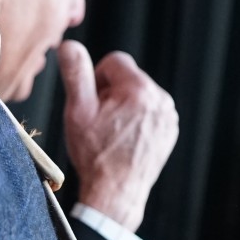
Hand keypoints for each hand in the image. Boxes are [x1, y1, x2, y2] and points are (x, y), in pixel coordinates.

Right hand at [59, 41, 178, 230]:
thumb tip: (69, 45)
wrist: (116, 193)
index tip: (92, 103)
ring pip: (138, 96)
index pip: (114, 61)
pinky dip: (135, 121)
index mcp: (138, 89)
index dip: (96, 79)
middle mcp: (160, 99)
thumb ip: (75, 73)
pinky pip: (149, 113)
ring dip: (123, 107)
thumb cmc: (95, 154)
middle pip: (128, 79)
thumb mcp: (77, 111)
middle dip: (111, 94)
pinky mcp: (169, 130)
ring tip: (111, 133)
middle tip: (99, 121)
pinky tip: (123, 141)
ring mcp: (168, 116)